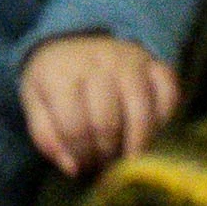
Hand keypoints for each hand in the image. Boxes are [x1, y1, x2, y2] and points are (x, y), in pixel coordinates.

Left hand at [20, 31, 183, 177]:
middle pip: (107, 123)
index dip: (80, 154)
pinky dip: (165, 120)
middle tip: (104, 162)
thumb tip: (72, 169)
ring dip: (137, 144)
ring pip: (141, 112)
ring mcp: (130, 61)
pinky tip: (152, 133)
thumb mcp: (37, 100)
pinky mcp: (155, 63)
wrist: (79, 37)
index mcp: (61, 73)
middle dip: (106, 153)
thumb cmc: (57, 77)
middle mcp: (97, 63)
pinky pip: (169, 95)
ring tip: (129, 158)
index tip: (82, 163)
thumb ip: (46, 136)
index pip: (74, 127)